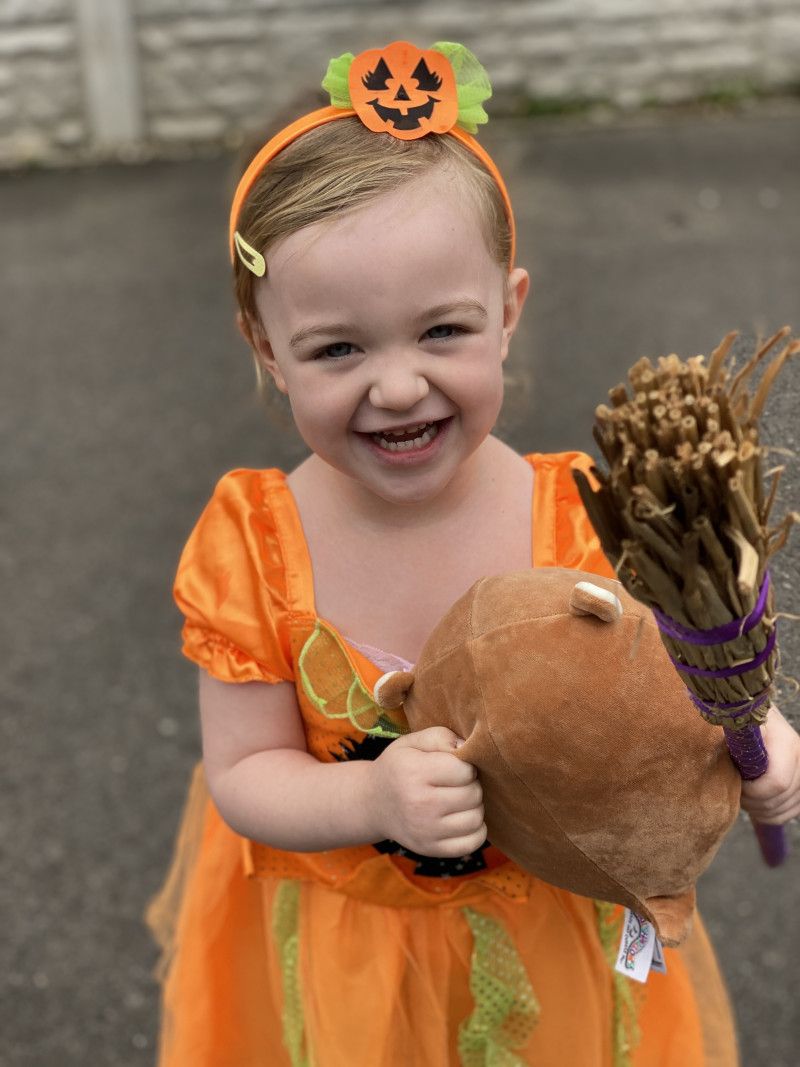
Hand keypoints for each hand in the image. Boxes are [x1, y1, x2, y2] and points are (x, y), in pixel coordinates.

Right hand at [369, 727, 485, 856]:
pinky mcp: (431, 849)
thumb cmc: (398, 767)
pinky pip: (472, 843)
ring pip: (476, 819)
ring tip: (459, 799)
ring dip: (474, 807)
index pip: (464, 770)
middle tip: (457, 783)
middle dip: (471, 785)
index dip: (465, 765)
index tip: (454, 766)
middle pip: (473, 794)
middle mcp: (419, 804)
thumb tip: (466, 747)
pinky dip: (475, 830)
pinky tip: (462, 818)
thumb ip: (440, 737)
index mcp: (414, 773)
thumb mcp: (411, 743)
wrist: (373, 803)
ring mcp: (425, 831)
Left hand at [740, 705, 799, 824]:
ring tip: (741, 792)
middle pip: (778, 799)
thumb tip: (722, 758)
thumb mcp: (733, 727)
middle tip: (733, 788)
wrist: (751, 711)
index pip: (776, 783)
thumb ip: (732, 742)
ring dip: (758, 809)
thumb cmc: (738, 720)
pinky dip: (769, 813)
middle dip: (751, 801)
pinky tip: (754, 801)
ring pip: (784, 809)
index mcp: (786, 743)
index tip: (733, 781)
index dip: (751, 791)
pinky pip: (790, 810)